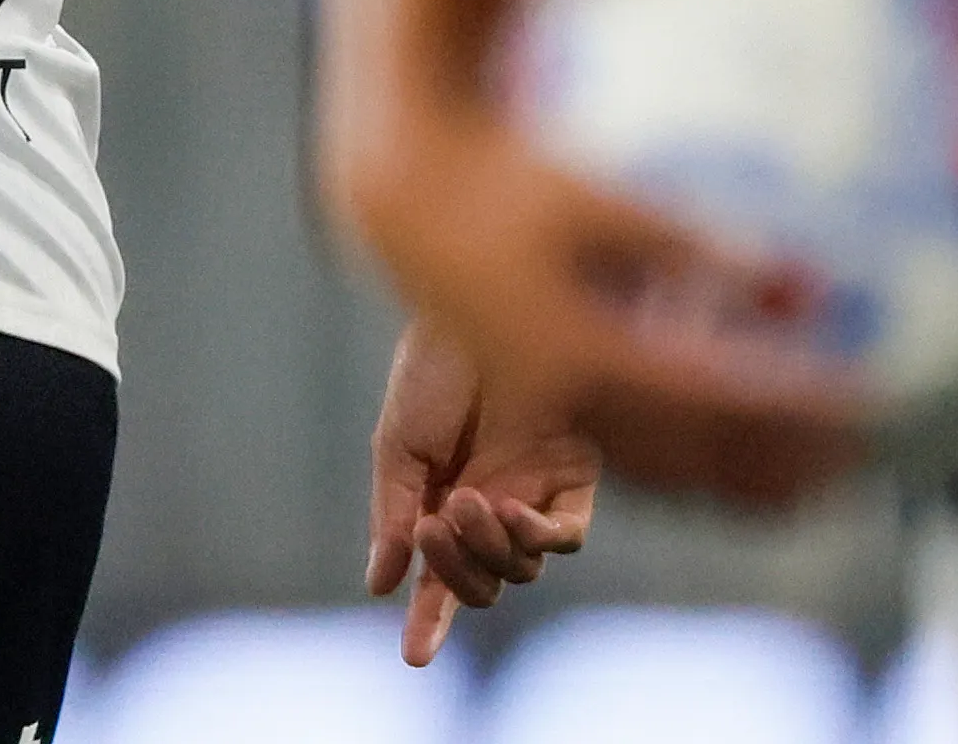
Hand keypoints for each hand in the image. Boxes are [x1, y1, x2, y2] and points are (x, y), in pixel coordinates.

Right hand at [328, 102, 867, 511]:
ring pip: (669, 476)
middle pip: (700, 455)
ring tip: (828, 473)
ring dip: (751, 478)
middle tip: (862, 444)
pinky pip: (636, 468)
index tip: (865, 398)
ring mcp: (551, 417)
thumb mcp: (613, 205)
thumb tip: (804, 290)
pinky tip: (755, 468)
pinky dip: (701, 475)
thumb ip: (702, 252)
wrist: (417, 197)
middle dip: (786, 453)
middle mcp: (566, 402)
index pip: (716, 395)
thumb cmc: (517, 182)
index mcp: (583, 349)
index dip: (795, 402)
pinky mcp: (546, 416)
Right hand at [363, 319, 598, 663]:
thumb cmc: (432, 364)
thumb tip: (382, 584)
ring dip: (488, 549)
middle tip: (427, 526)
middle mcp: (495, 506)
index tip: (414, 657)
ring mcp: (536, 491)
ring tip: (463, 500)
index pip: (441, 579)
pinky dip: (538, 536)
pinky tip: (510, 511)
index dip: (430, 620)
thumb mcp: (398, 443)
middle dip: (452, 571)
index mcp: (446, 503)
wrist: (479, 301)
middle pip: (485, 582)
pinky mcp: (575, 470)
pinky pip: (569, 532)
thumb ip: (393, 513)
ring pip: (524, 566)